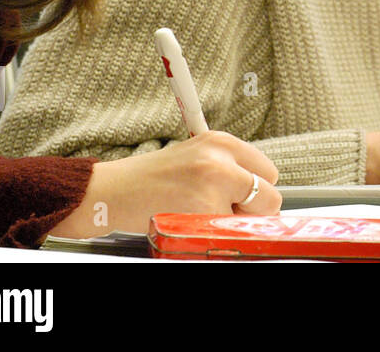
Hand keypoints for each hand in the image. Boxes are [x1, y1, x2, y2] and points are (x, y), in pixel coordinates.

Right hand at [49, 131, 281, 237]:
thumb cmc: (151, 180)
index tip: (240, 198)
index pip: (268, 172)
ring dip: (231, 225)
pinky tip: (189, 225)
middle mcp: (221, 160)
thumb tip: (261, 195)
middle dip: (251, 211)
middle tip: (219, 210)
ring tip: (198, 215)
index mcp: (222, 142)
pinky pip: (226, 235)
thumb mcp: (196, 157)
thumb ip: (229, 170)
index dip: (255, 191)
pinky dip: (213, 237)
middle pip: (269, 196)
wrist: (111, 193)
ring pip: (250, 221)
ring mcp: (212, 187)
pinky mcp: (202, 213)